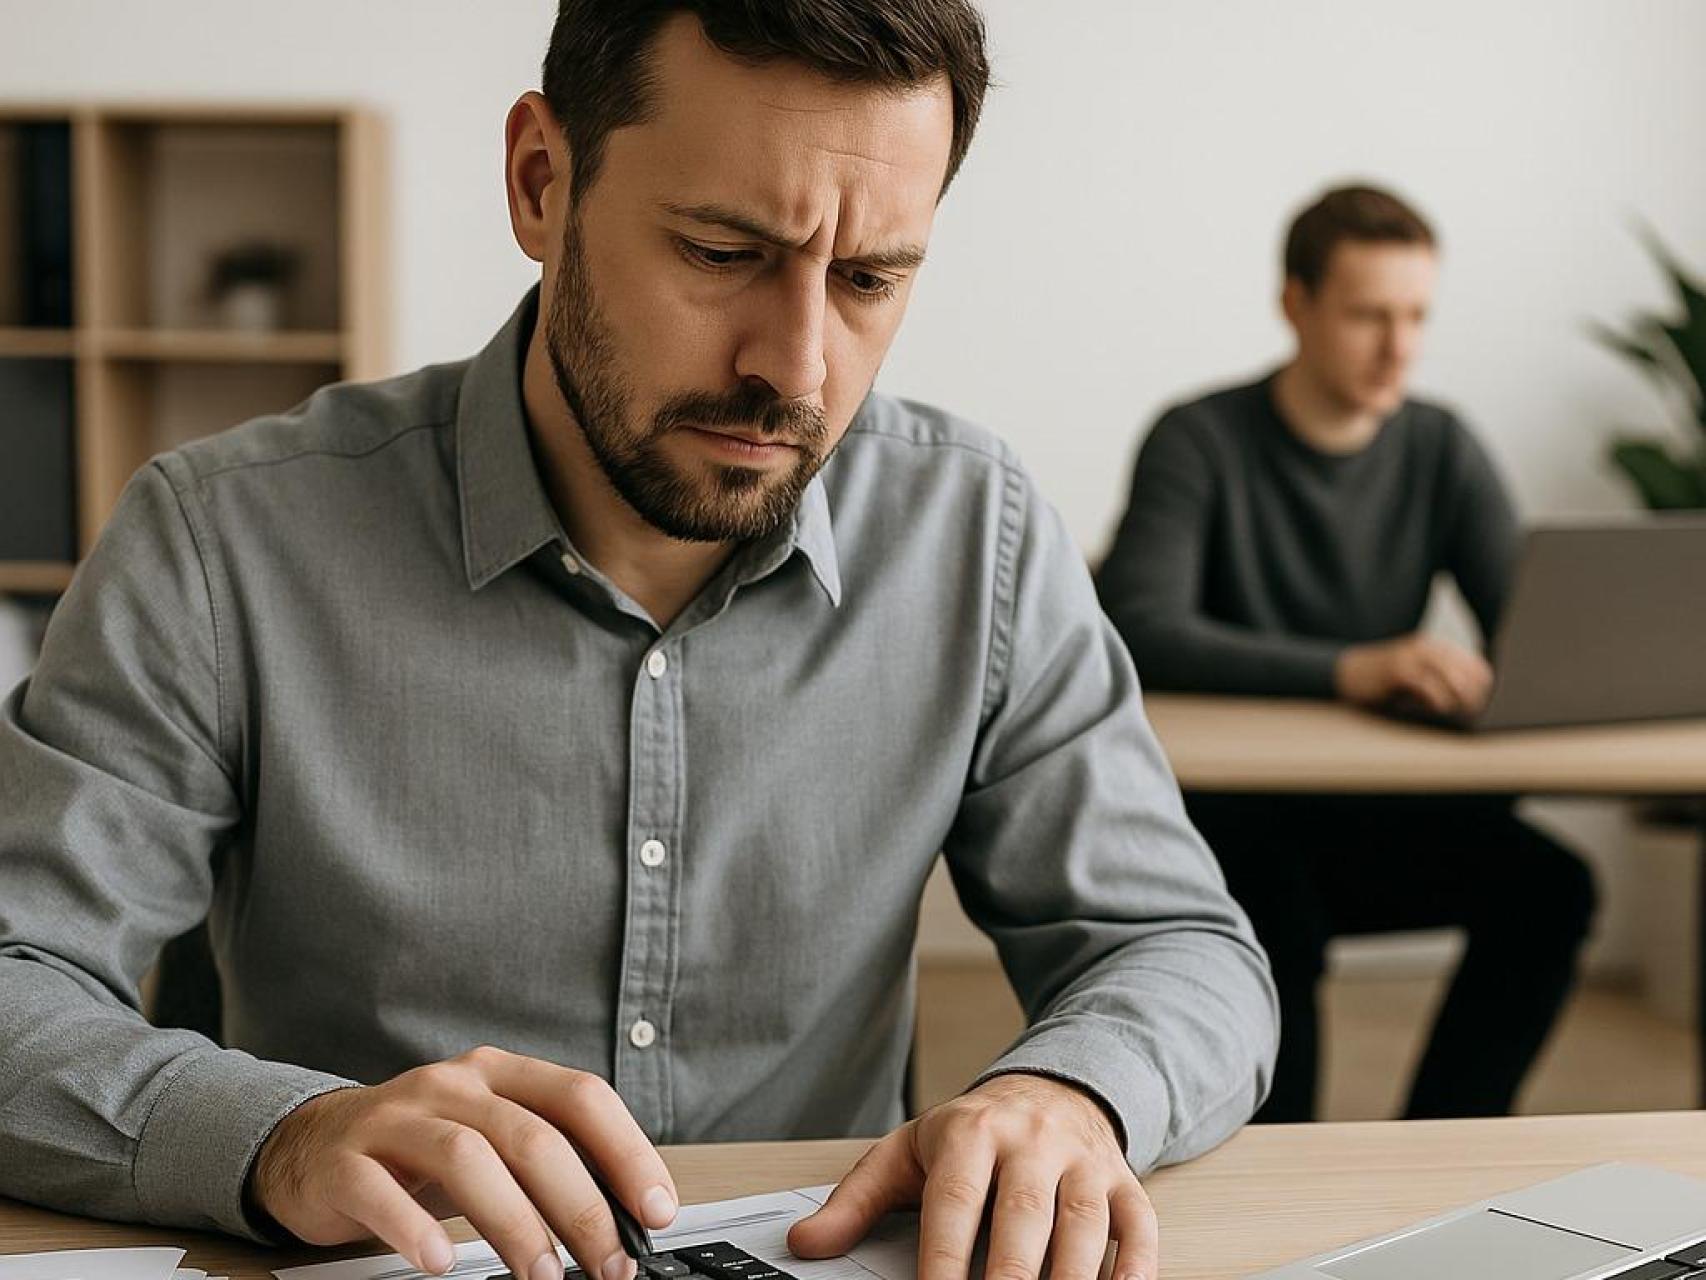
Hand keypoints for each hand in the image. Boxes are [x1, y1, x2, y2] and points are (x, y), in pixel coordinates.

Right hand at [248, 1046, 676, 1279]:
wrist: (310, 1145)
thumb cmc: (420, 1149)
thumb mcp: (491, 1140)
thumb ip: (549, 1165)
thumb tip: (624, 1221)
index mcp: (501, 1073)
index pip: (581, 1097)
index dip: (626, 1152)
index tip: (657, 1211)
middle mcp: (453, 1085)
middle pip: (532, 1136)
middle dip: (582, 1207)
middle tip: (608, 1264)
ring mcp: (395, 1118)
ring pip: (466, 1158)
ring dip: (514, 1223)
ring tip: (542, 1275)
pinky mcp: (344, 1161)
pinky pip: (380, 1192)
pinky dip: (414, 1229)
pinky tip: (442, 1264)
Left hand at [788, 1073, 1155, 1279]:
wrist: (1047, 1088)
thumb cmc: (972, 1135)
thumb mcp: (907, 1154)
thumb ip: (856, 1202)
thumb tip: (804, 1245)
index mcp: (969, 1133)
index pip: (954, 1200)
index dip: (944, 1257)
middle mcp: (1031, 1141)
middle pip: (1022, 1215)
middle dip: (1010, 1275)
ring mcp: (1082, 1160)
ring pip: (1082, 1224)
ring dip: (1069, 1278)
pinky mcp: (1122, 1180)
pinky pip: (1136, 1226)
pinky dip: (1134, 1268)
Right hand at [1335, 633, 1492, 716]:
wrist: (1344, 673)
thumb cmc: (1381, 681)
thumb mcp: (1412, 676)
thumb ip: (1437, 682)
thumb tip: (1468, 701)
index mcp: (1431, 647)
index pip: (1471, 663)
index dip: (1483, 683)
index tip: (1485, 702)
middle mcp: (1424, 648)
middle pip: (1465, 668)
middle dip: (1476, 691)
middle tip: (1479, 710)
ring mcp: (1410, 657)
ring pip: (1450, 674)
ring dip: (1462, 695)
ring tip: (1467, 711)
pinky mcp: (1398, 671)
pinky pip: (1428, 685)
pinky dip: (1439, 699)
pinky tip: (1441, 709)